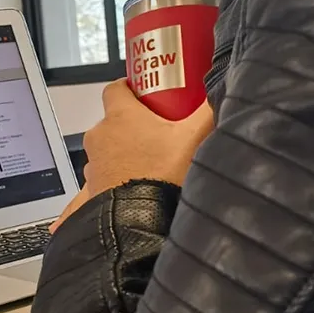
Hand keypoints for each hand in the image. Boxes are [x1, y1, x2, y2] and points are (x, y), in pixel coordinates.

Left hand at [51, 80, 213, 232]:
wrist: (139, 224)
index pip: (115, 88)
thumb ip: (208, 111)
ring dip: (123, 153)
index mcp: (120, 116)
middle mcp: (100, 136)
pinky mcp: (91, 189)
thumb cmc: (163, 173)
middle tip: (158, 134)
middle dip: (132, 125)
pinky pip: (101, 177)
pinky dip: (113, 178)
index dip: (130, 89)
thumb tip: (222, 90)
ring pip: (108, 150)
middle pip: (114, 121)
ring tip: (149, 164)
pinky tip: (130, 186)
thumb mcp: (193, 138)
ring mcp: (93, 164)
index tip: (147, 95)